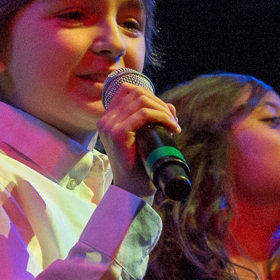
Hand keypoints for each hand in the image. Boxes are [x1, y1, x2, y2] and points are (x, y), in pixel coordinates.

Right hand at [96, 80, 177, 197]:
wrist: (134, 190)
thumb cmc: (141, 165)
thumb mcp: (147, 137)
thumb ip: (155, 120)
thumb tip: (170, 106)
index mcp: (108, 119)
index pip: (127, 90)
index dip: (149, 95)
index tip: (164, 113)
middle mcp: (105, 120)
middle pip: (136, 92)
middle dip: (159, 103)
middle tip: (173, 121)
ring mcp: (109, 126)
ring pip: (141, 100)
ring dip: (163, 110)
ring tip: (174, 125)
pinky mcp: (118, 134)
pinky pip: (144, 114)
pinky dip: (162, 117)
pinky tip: (172, 128)